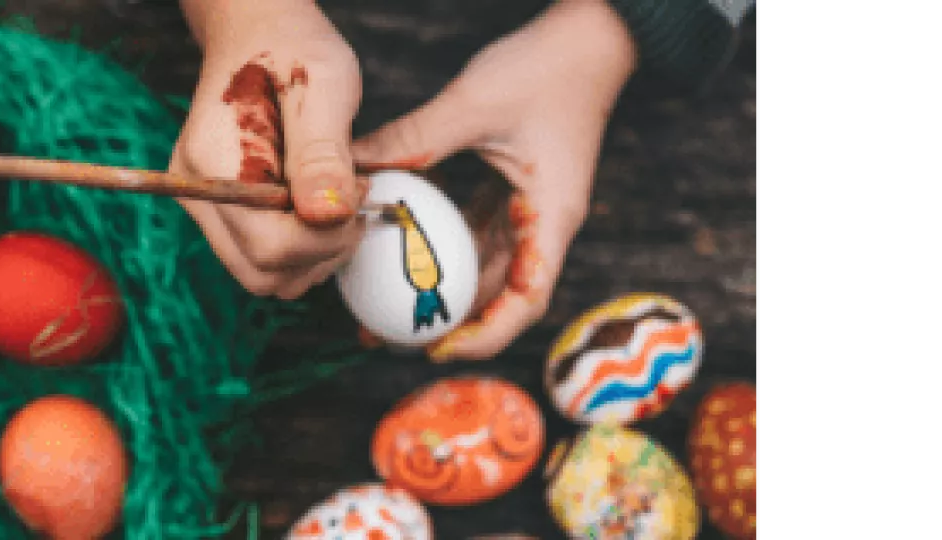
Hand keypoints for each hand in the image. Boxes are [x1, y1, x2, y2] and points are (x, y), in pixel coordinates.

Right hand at [171, 0, 365, 298]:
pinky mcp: (219, 211)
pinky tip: (320, 204)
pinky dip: (301, 247)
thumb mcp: (323, 88)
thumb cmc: (294, 49)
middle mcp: (196, 191)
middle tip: (352, 201)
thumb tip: (327, 216)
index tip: (357, 193)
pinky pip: (262, 257)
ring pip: (263, 275)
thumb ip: (323, 154)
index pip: (269, 248)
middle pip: (262, 273)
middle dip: (321, 252)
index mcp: (213, 162)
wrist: (258, 31)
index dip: (325, 237)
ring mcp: (204, 204)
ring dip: (314, 255)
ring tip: (337, 199)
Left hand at [352, 0, 637, 360]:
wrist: (589, 35)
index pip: (526, 301)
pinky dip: (440, 243)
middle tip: (385, 332)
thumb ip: (414, 140)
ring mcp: (529, 208)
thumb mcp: (473, 103)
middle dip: (447, 322)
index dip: (484, 335)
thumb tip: (352, 167)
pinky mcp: (513, 189)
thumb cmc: (545, 67)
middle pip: (498, 294)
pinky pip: (474, 230)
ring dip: (440, 286)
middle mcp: (543, 223)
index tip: (435, 348)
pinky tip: (397, 245)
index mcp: (551, 218)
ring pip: (482, 266)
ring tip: (381, 301)